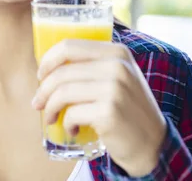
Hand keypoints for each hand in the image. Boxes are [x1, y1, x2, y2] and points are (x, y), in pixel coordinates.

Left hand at [31, 40, 166, 176]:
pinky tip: (72, 129)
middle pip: (62, 71)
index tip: (40, 76)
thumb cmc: (127, 110)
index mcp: (117, 52)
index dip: (48, 60)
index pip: (69, 46)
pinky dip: (66, 124)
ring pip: (63, 92)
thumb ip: (93, 65)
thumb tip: (48, 65)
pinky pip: (72, 114)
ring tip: (51, 118)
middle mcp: (117, 66)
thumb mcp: (118, 78)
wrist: (153, 144)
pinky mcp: (109, 112)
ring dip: (50, 107)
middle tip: (38, 103)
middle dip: (43, 89)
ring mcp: (115, 89)